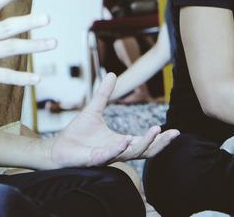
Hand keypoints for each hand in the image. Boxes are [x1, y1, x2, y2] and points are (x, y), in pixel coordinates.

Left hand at [50, 73, 178, 167]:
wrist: (57, 148)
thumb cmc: (76, 133)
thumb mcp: (94, 109)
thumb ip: (104, 94)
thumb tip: (113, 74)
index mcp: (120, 142)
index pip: (144, 142)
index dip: (159, 138)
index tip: (175, 131)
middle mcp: (117, 151)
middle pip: (144, 151)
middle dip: (160, 143)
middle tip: (173, 134)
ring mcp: (107, 156)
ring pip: (130, 153)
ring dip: (144, 143)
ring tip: (156, 131)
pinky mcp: (93, 160)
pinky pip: (108, 155)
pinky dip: (117, 149)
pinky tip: (126, 140)